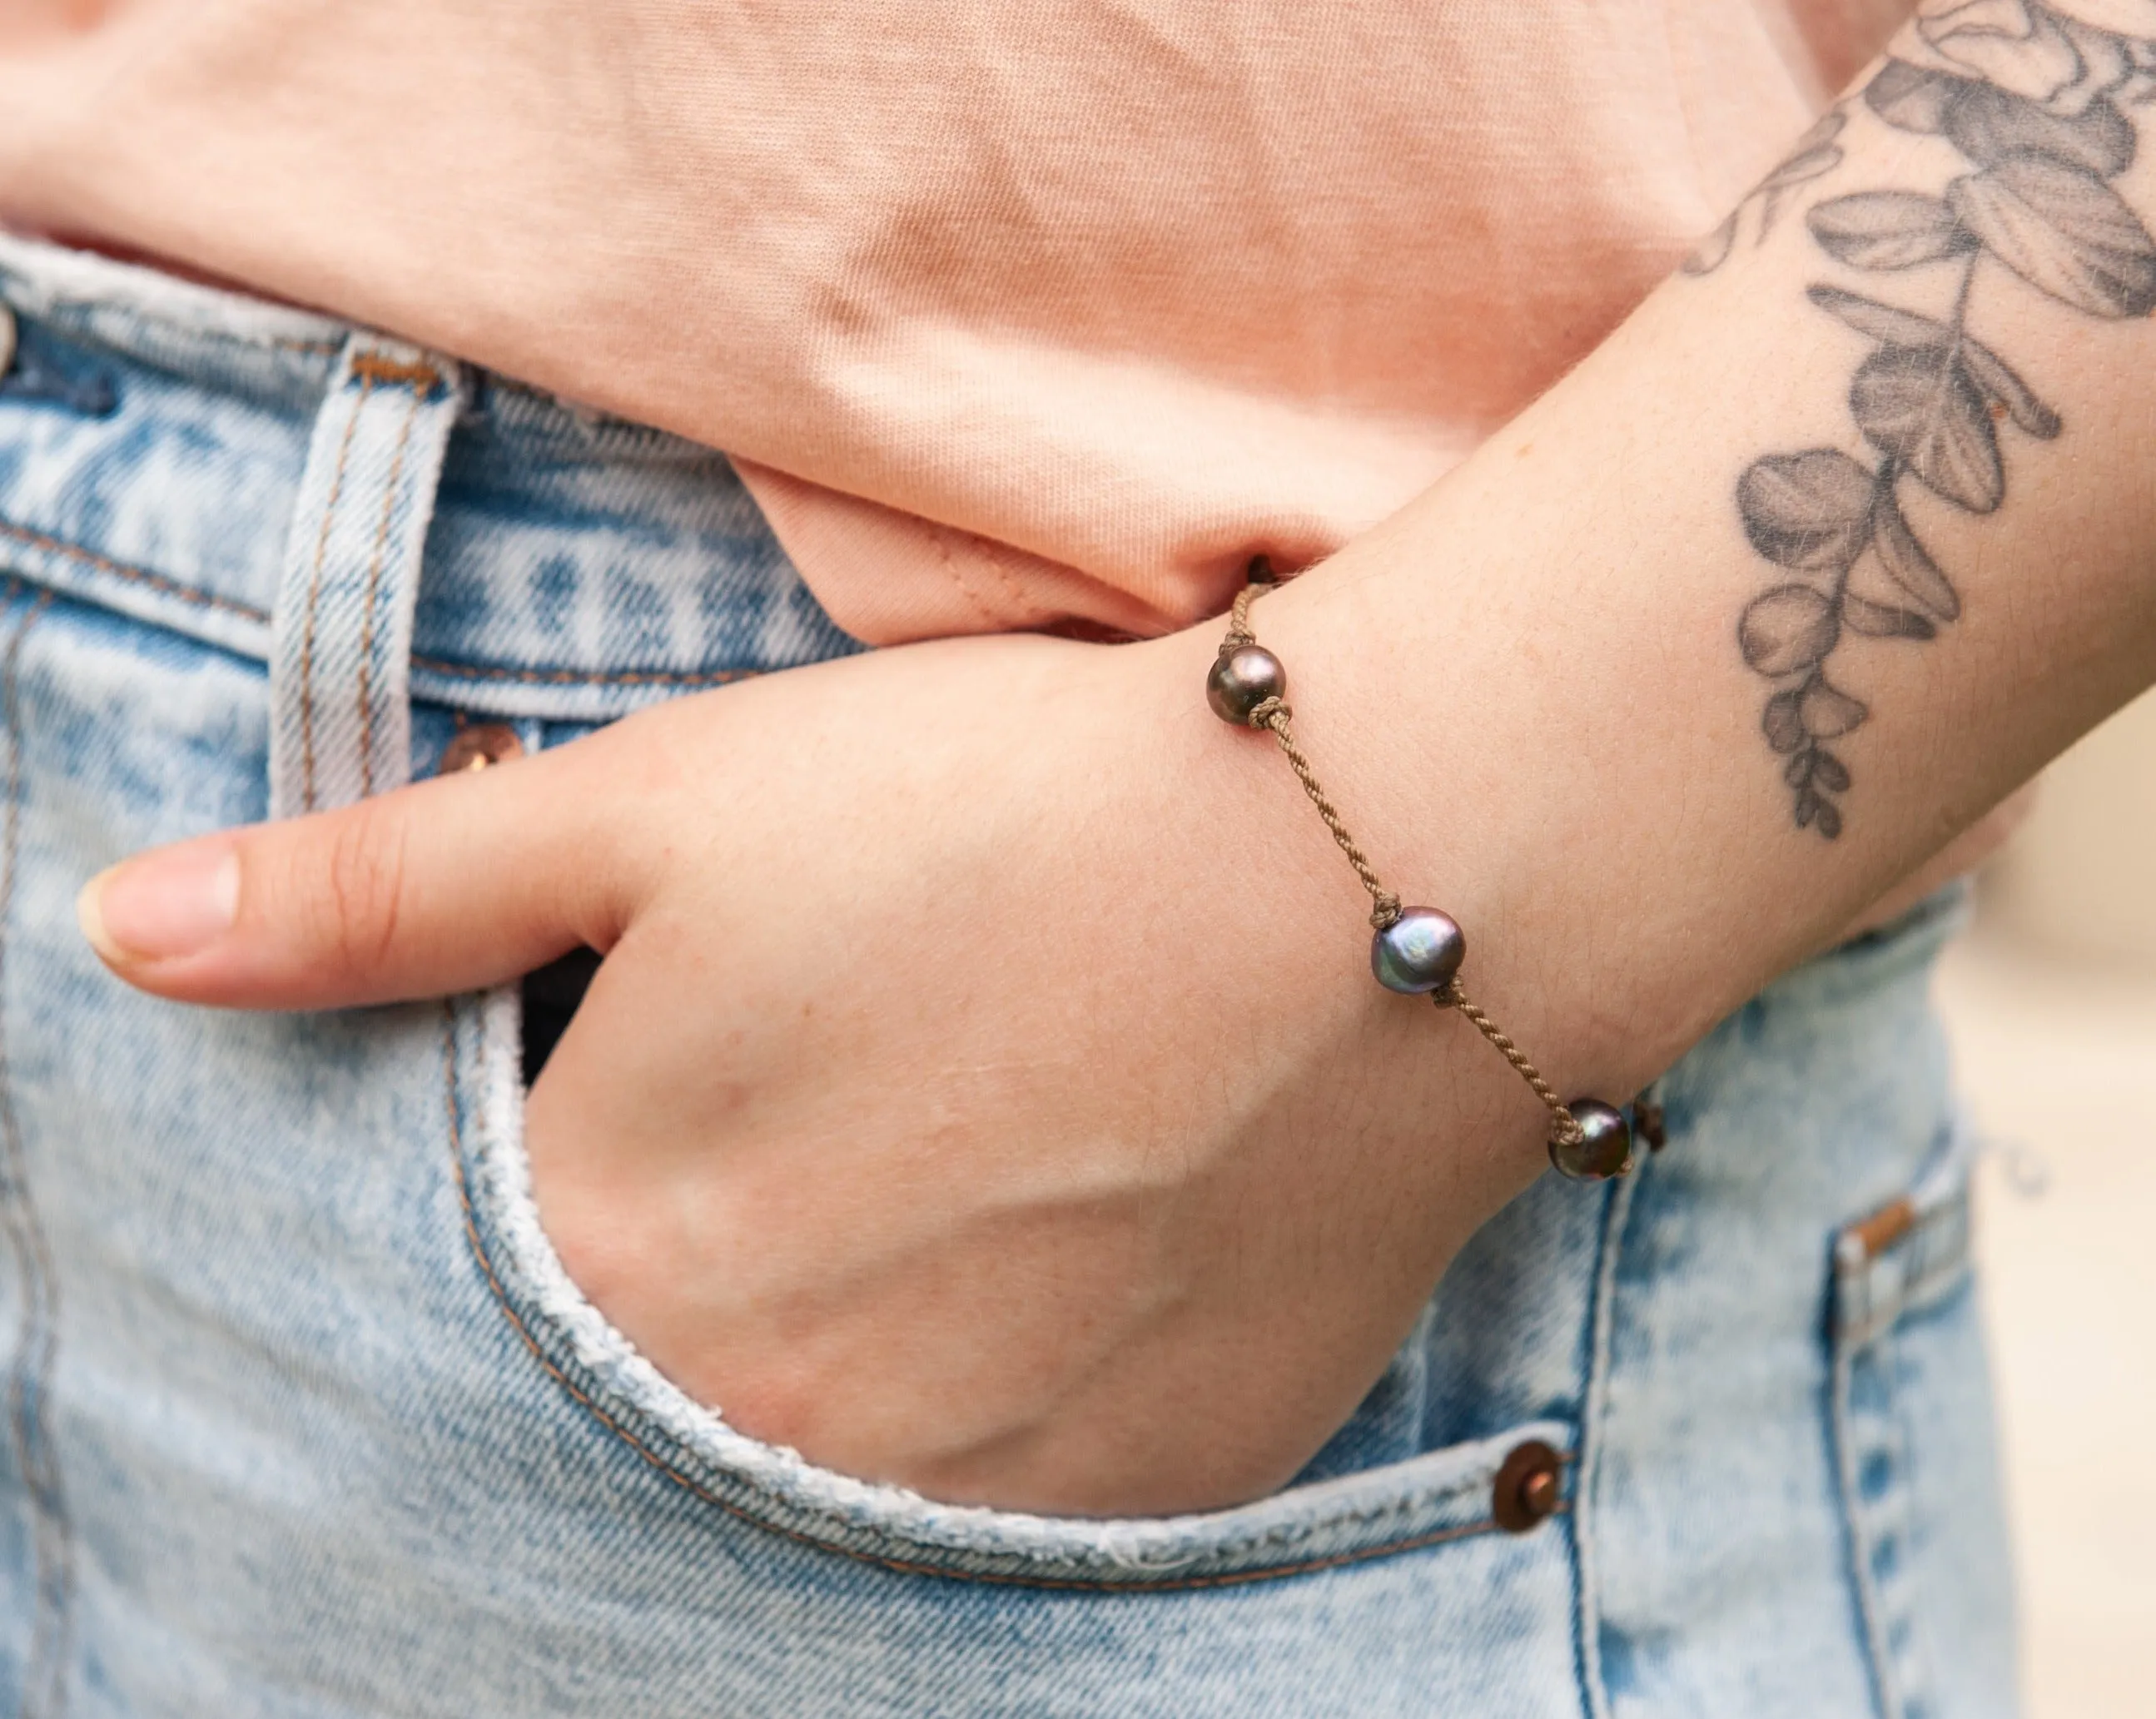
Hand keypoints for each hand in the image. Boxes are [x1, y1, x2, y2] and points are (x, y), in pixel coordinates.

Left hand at [74, 626, 1561, 1515]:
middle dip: (681, 1266)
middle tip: (817, 1128)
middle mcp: (766, 1435)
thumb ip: (382, 899)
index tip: (626, 1093)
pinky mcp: (1139, 1500)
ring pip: (816, 1465)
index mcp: (611, 1263)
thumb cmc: (1002, 815)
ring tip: (940, 1177)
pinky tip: (1054, 1260)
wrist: (1374, 879)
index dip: (539, 1172)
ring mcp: (962, 1502)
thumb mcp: (664, 812)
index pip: (460, 1293)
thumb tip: (129, 932)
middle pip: (638, 1398)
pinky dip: (984, 1400)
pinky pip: (993, 1504)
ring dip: (835, 1349)